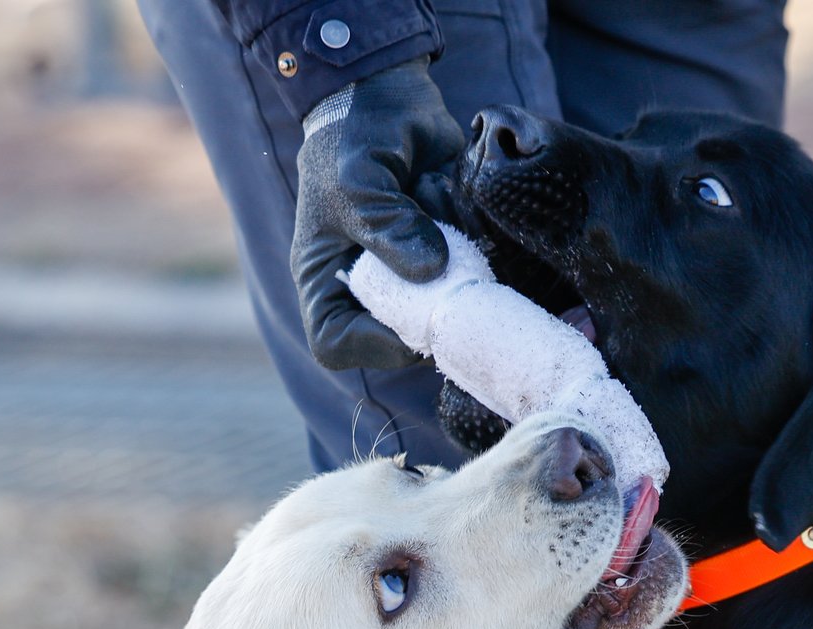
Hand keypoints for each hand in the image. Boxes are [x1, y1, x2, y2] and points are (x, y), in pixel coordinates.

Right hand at [291, 58, 465, 370]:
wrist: (391, 98)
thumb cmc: (356, 139)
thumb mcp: (360, 178)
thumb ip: (389, 224)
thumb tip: (432, 270)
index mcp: (329, 277)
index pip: (336, 343)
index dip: (370, 347)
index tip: (409, 325)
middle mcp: (371, 286)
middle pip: (399, 340)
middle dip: (433, 325)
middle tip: (458, 297)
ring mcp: (413, 274)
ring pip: (443, 317)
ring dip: (462, 294)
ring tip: (467, 254)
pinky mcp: (450, 257)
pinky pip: (472, 284)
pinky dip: (483, 266)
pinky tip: (482, 236)